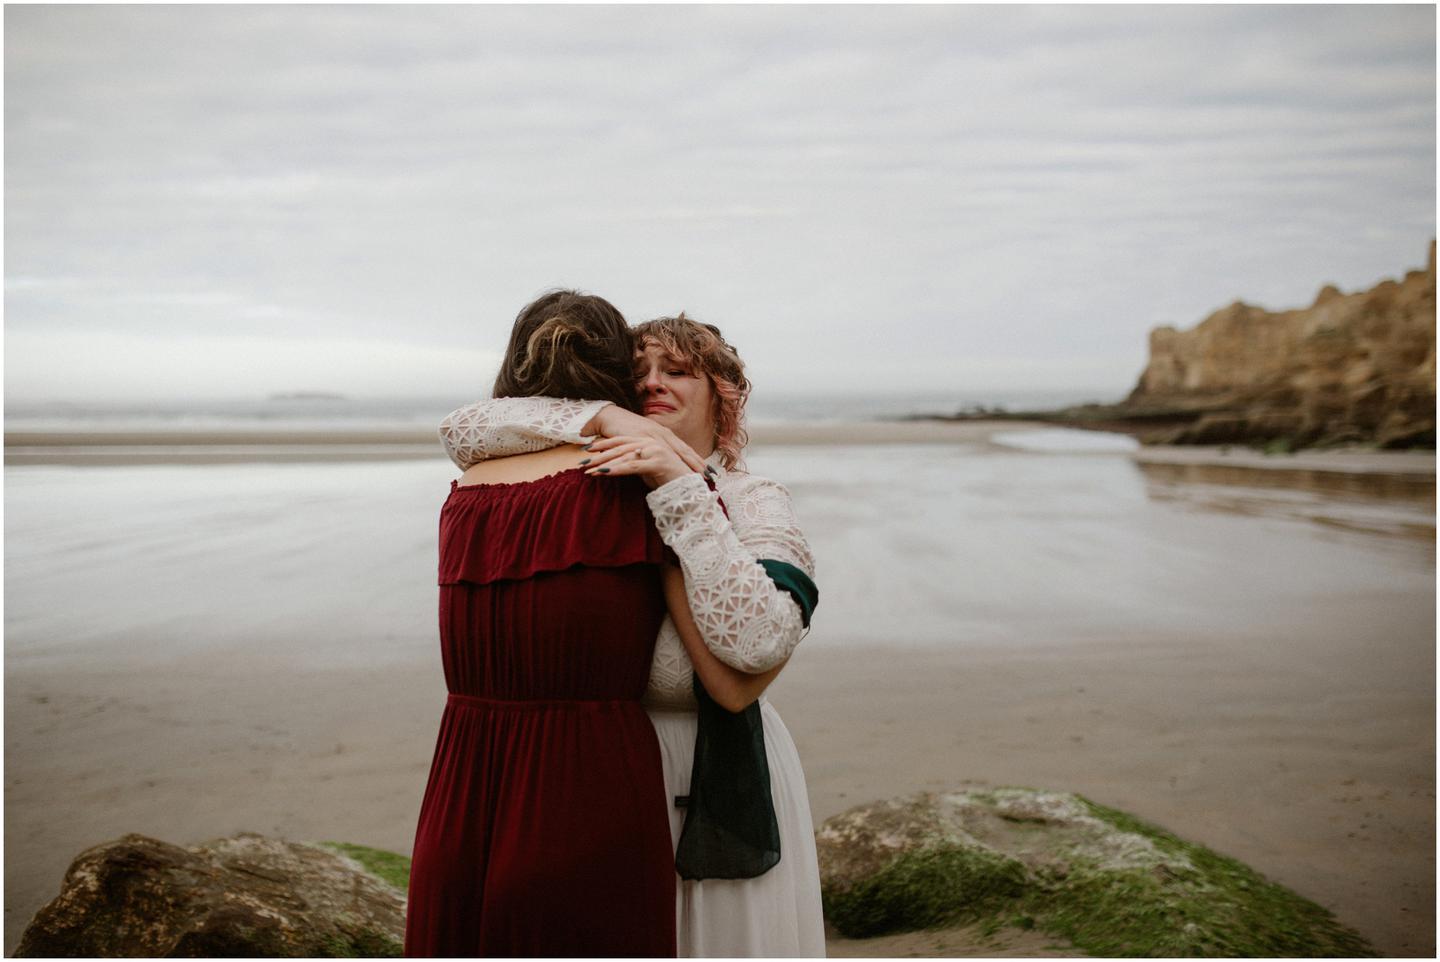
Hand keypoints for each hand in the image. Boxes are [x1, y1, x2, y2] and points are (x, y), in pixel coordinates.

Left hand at [580, 435, 694, 488]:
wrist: (690, 490)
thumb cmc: (670, 481)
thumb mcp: (648, 470)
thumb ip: (636, 463)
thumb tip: (619, 464)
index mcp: (650, 441)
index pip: (622, 440)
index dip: (604, 444)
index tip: (587, 451)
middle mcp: (653, 442)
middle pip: (620, 447)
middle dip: (599, 455)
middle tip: (581, 462)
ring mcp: (656, 450)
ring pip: (624, 455)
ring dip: (604, 463)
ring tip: (587, 471)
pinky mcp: (658, 462)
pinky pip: (632, 465)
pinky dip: (616, 469)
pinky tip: (602, 473)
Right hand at [587, 406, 706, 473]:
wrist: (607, 417)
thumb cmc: (624, 431)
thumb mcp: (642, 442)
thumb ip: (652, 452)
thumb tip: (659, 466)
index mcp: (664, 435)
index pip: (684, 450)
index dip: (697, 461)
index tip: (710, 471)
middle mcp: (662, 433)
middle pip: (685, 450)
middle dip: (699, 463)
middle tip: (712, 475)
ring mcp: (653, 434)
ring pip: (676, 451)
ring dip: (689, 462)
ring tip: (701, 474)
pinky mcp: (642, 436)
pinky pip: (658, 450)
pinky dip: (669, 459)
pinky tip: (675, 467)